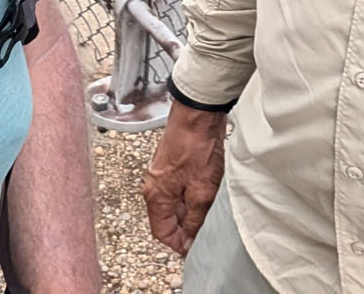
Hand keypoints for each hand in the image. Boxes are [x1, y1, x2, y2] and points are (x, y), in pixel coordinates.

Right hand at [142, 102, 226, 254]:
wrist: (197, 115)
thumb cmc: (197, 149)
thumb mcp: (201, 192)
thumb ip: (195, 219)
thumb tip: (189, 239)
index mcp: (156, 196)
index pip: (161, 232)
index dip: (178, 244)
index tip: (194, 248)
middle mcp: (154, 186)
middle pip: (167, 219)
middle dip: (185, 229)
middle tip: (206, 231)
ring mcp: (162, 174)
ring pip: (174, 204)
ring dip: (190, 212)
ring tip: (209, 212)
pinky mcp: (172, 165)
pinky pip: (179, 190)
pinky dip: (191, 197)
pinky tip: (208, 195)